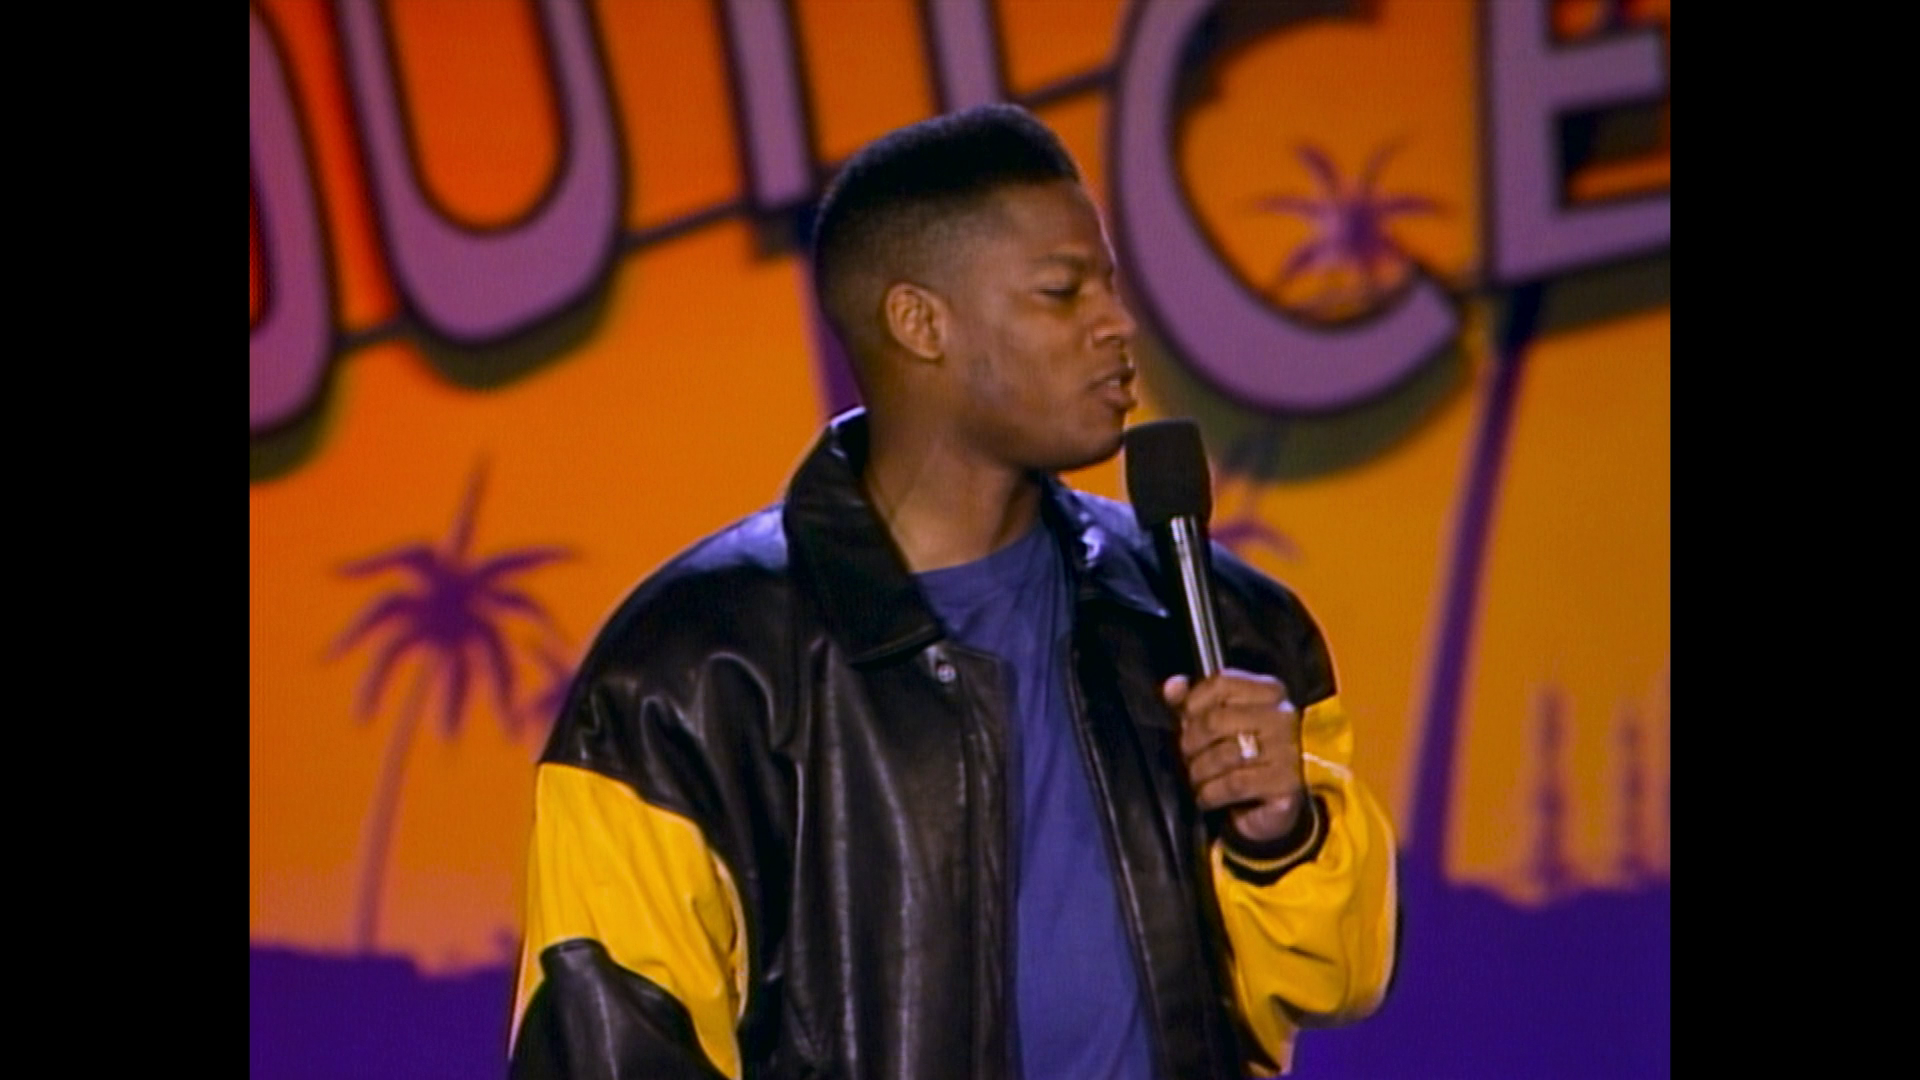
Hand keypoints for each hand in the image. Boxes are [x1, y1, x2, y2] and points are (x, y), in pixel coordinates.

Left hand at [1162, 669, 1306, 844]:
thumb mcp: (1225, 720)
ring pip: (1223, 755)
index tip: (1184, 720)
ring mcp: (1287, 750)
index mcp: (1269, 692)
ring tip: (1196, 779)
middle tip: (1187, 757)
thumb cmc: (1251, 751)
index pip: (1221, 684)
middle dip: (1190, 743)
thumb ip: (1195, 700)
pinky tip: (1206, 797)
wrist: (1285, 794)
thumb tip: (1172, 687)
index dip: (1192, 702)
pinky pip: (1235, 784)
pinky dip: (1212, 793)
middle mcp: (1282, 717)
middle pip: (1215, 721)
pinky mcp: (1286, 784)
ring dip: (1199, 772)